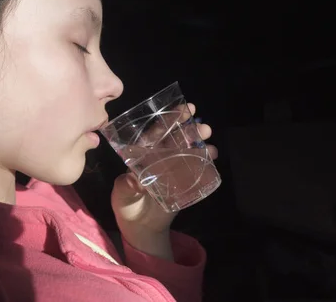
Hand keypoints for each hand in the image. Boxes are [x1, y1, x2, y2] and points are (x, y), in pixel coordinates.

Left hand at [111, 103, 216, 256]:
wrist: (141, 226)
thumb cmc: (126, 204)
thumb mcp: (122, 193)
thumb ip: (127, 186)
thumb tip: (135, 180)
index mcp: (143, 154)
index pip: (156, 133)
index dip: (168, 120)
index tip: (183, 109)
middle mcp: (160, 156)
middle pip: (175, 137)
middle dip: (189, 127)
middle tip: (202, 125)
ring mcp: (173, 167)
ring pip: (188, 148)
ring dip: (199, 139)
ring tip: (208, 135)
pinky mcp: (184, 180)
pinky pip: (197, 166)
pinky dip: (206, 159)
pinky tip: (212, 155)